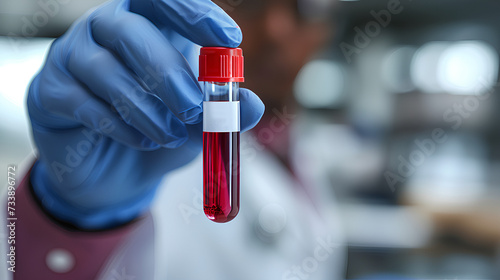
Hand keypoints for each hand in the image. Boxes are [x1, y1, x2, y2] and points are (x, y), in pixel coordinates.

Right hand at [27, 0, 263, 228]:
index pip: (163, 1)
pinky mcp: (49, 92)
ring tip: (168, 135)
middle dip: (165, 68)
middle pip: (128, 28)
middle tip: (191, 105)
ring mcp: (71, 58)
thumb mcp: (195, 127)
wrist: (113, 176)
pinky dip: (117, 125)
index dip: (194, 13)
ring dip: (143, 106)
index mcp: (146, 28)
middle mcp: (104, 33)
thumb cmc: (156, 136)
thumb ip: (219, 113)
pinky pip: (80, 102)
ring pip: (102, 67)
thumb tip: (252, 105)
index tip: (229, 40)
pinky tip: (141, 141)